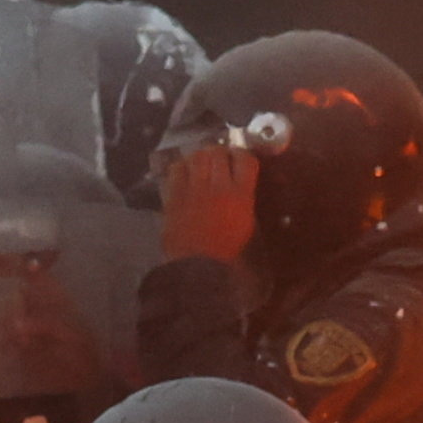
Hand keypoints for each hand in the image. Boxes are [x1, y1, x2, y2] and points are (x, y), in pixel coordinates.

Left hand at [160, 139, 263, 264]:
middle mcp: (217, 187)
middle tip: (220, 160)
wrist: (198, 270)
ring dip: (201, 157)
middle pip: (218, 152)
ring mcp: (193, 189)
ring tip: (202, 164)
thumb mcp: (248, 227)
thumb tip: (240, 185)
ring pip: (196, 156)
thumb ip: (245, 201)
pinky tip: (186, 174)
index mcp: (240, 196)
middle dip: (221, 153)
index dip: (243, 156)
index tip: (241, 161)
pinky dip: (183, 166)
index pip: (245, 160)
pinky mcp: (174, 195)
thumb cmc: (229, 254)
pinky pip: (177, 169)